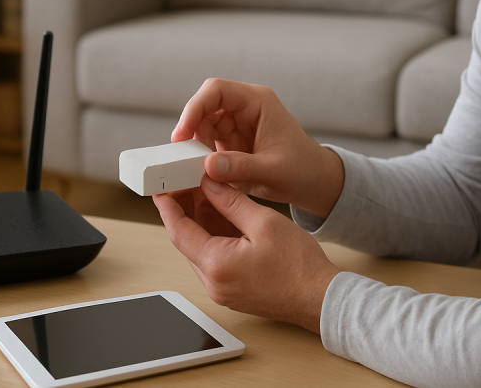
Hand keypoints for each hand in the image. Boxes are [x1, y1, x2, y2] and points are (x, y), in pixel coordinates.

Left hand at [154, 176, 339, 332]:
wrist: (320, 298)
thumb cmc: (299, 266)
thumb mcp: (264, 222)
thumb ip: (232, 202)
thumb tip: (209, 184)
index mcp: (216, 264)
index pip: (178, 231)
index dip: (168, 206)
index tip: (161, 188)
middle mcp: (214, 282)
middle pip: (187, 240)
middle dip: (186, 209)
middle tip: (188, 183)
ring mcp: (222, 290)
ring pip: (201, 249)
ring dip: (201, 222)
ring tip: (208, 193)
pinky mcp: (233, 291)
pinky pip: (214, 259)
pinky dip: (215, 236)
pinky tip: (223, 215)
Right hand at [172, 78, 343, 218]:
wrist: (313, 183)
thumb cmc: (301, 170)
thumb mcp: (273, 171)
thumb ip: (241, 167)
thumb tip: (208, 165)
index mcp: (258, 102)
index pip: (216, 91)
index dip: (195, 107)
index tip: (183, 133)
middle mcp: (244, 108)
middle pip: (203, 107)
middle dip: (190, 129)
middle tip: (179, 155)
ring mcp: (235, 124)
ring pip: (200, 126)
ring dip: (193, 145)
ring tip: (190, 168)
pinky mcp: (230, 142)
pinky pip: (205, 143)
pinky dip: (198, 156)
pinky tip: (198, 172)